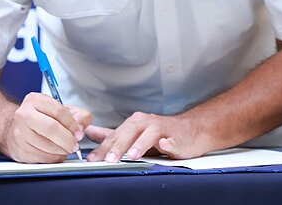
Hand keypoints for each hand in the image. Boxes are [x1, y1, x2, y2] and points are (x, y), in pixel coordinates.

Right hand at [2, 92, 91, 162]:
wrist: (17, 129)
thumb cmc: (41, 118)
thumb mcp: (61, 110)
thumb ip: (78, 115)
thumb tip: (81, 127)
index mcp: (35, 100)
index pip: (58, 111)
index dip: (72, 124)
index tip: (79, 133)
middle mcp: (24, 115)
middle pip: (50, 128)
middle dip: (67, 139)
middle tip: (74, 145)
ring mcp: (19, 133)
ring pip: (46, 145)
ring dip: (61, 151)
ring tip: (65, 149)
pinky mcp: (19, 150)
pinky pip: (41, 158)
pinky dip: (53, 158)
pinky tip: (55, 154)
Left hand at [84, 111, 211, 162]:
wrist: (191, 130)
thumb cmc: (162, 133)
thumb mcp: (135, 134)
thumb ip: (113, 135)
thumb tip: (90, 132)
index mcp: (135, 124)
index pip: (116, 135)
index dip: (103, 147)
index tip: (92, 159)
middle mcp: (146, 123)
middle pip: (130, 132)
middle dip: (118, 146)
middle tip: (109, 159)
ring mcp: (162, 129)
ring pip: (149, 134)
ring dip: (140, 144)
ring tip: (132, 155)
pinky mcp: (177, 137)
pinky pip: (172, 139)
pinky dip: (168, 143)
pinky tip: (165, 145)